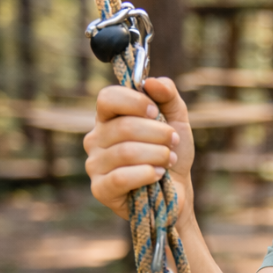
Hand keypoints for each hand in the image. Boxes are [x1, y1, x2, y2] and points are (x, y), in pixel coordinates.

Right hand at [84, 77, 194, 222]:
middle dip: (158, 133)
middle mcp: (95, 138)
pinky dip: (146, 174)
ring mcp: (94, 164)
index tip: (156, 112)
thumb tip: (151, 82)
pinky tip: (158, 175)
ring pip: (126, 152)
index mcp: (109, 118)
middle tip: (174, 142)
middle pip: (123, 126)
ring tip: (169, 160)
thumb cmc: (172, 152)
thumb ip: (168, 96)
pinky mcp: (100, 189)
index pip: (107, 98)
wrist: (177, 191)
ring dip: (157, 155)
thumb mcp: (177, 120)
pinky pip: (121, 177)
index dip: (134, 102)